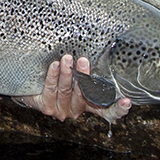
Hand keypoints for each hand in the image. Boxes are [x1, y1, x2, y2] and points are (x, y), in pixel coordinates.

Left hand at [15, 55, 131, 123]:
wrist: (32, 88)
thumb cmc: (59, 78)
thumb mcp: (76, 75)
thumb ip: (87, 71)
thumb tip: (100, 47)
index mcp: (89, 104)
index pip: (108, 111)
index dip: (119, 109)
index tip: (127, 101)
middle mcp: (77, 110)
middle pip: (84, 95)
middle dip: (84, 77)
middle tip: (84, 61)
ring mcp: (62, 111)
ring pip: (66, 92)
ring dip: (67, 74)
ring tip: (67, 59)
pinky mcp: (47, 108)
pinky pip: (51, 91)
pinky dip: (53, 76)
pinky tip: (54, 66)